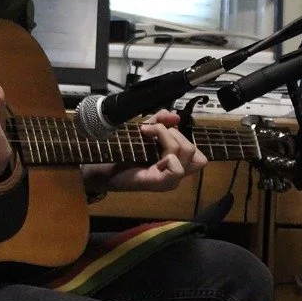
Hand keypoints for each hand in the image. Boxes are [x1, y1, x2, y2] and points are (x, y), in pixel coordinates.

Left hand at [83, 110, 207, 193]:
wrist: (103, 168)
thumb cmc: (124, 153)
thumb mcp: (145, 132)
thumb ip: (160, 122)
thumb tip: (175, 116)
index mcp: (176, 164)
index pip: (198, 154)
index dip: (183, 136)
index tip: (161, 129)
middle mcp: (175, 174)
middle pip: (192, 149)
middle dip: (172, 132)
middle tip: (150, 131)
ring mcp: (168, 181)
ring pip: (186, 152)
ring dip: (167, 137)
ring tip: (147, 137)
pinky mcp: (157, 183)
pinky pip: (176, 169)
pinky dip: (168, 156)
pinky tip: (155, 156)